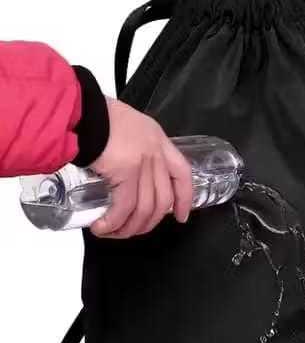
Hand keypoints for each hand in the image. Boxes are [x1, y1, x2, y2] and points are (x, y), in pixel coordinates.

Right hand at [89, 97, 192, 237]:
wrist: (82, 110)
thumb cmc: (96, 116)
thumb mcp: (128, 127)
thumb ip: (133, 147)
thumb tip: (124, 172)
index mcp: (158, 140)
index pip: (182, 174)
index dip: (184, 198)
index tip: (181, 215)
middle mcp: (155, 152)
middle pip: (163, 198)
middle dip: (150, 221)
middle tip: (135, 230)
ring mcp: (143, 163)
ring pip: (145, 207)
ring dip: (129, 227)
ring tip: (114, 232)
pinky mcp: (126, 172)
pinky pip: (124, 207)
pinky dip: (114, 222)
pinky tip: (103, 227)